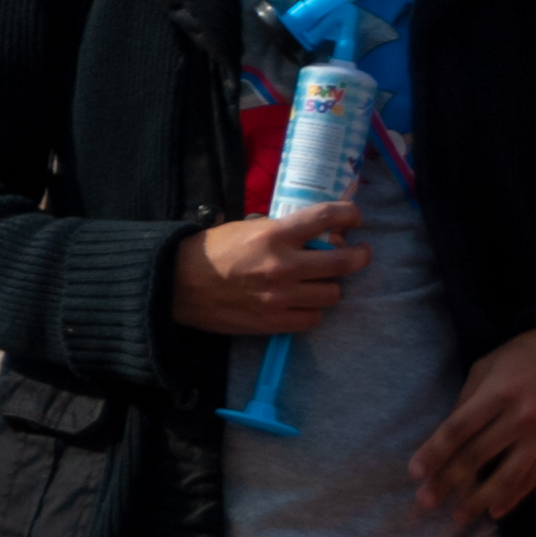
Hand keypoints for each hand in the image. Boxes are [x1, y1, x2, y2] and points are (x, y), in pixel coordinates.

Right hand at [170, 199, 367, 337]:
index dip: (349, 214)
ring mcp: (282, 296)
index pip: (327, 217)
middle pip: (345, 262)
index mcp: (274, 234)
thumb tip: (314, 231)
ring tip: (318, 281)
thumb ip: (280, 230)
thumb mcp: (244, 228)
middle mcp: (284, 265)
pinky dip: (310, 309)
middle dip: (359, 255)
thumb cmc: (209, 251)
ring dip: (329, 285)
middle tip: (359, 253)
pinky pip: (313, 317)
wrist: (176, 284)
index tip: (354, 217)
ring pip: (333, 293)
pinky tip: (299, 302)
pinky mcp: (275, 321)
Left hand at [412, 327, 535, 524]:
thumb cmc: (521, 356)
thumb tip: (445, 436)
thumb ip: (466, 401)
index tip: (415, 472)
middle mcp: (522, 417)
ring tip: (459, 516)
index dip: (435, 452)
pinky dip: (515, 496)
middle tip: (425, 500)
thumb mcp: (486, 368)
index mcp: (499, 393)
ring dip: (481, 498)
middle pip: (479, 455)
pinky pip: (535, 476)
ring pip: (509, 475)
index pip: (459, 429)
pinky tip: (497, 511)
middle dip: (449, 481)